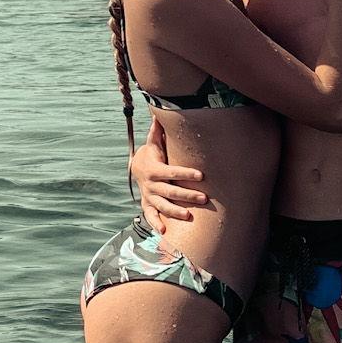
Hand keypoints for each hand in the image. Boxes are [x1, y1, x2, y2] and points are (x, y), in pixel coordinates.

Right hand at [129, 115, 206, 230]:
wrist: (137, 167)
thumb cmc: (153, 153)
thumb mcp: (154, 142)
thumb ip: (159, 130)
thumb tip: (161, 111)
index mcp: (155, 169)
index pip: (173, 172)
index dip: (186, 173)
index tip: (201, 175)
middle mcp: (152, 184)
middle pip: (170, 191)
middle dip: (187, 195)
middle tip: (204, 198)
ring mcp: (149, 196)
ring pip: (162, 206)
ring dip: (175, 211)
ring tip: (189, 216)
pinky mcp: (148, 205)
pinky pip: (151, 215)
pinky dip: (155, 223)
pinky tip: (164, 231)